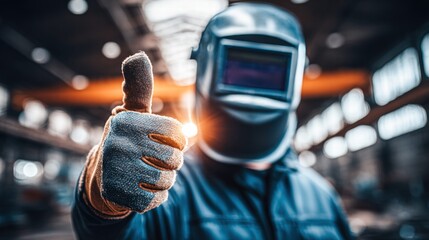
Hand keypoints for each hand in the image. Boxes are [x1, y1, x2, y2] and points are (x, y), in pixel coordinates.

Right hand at [82, 52, 186, 217]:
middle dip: (170, 163)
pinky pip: (156, 200)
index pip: (179, 133)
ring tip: (147, 174)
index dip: (178, 142)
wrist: (101, 177)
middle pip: (175, 159)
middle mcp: (119, 142)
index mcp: (128, 120)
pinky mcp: (117, 195)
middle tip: (153, 160)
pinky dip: (154, 197)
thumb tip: (137, 56)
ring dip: (163, 181)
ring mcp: (116, 169)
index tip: (166, 142)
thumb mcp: (132, 112)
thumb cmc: (127, 140)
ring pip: (167, 181)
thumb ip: (139, 87)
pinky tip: (140, 189)